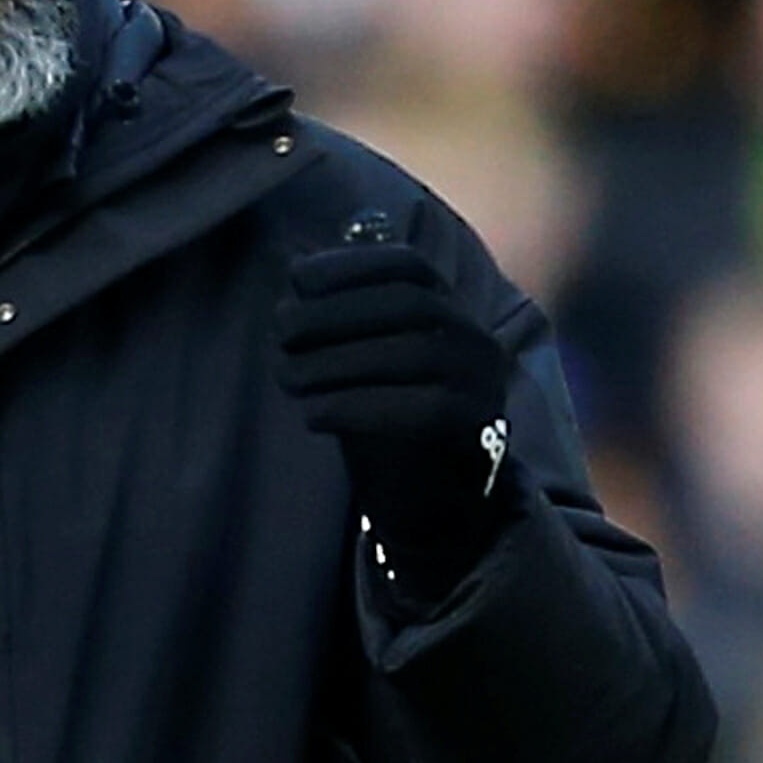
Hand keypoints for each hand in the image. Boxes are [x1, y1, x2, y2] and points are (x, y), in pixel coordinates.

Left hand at [273, 243, 513, 595]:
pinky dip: (358, 407)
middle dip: (335, 313)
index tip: (296, 279)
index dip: (351, 265)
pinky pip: (422, 409)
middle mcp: (474, 336)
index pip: (407, 265)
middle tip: (280, 332)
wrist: (434, 497)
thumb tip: (292, 281)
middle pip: (408, 304)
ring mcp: (482, 381)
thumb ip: (337, 320)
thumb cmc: (384, 412)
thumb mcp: (360, 356)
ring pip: (414, 353)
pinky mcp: (478, 428)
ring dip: (338, 361)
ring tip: (287, 376)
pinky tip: (313, 415)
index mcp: (448, 307)